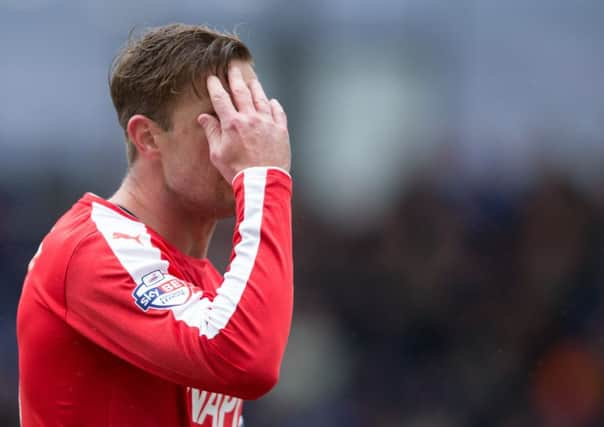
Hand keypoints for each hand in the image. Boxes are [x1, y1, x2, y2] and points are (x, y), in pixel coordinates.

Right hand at [197, 66, 290, 182]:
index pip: (221, 98)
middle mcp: (250, 118)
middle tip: (232, 67)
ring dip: (255, 87)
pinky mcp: (281, 130)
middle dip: (235, 77)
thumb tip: (204, 118)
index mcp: (232, 123)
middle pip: (241, 92)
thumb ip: (212, 132)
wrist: (262, 182)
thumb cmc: (238, 171)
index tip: (212, 78)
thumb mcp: (217, 154)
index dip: (215, 86)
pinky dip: (274, 105)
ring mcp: (267, 122)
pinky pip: (278, 112)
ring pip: (261, 98)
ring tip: (251, 80)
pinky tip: (272, 101)